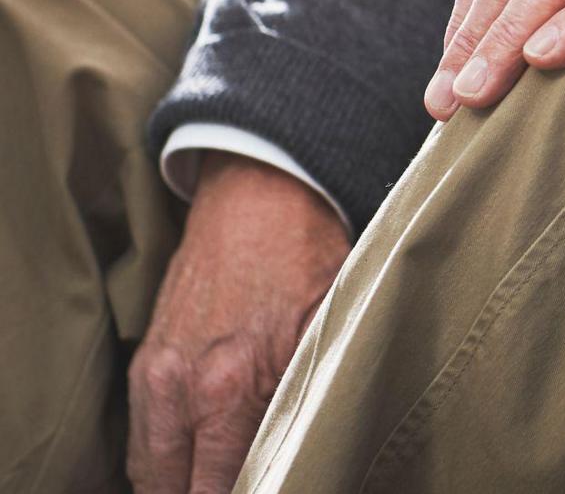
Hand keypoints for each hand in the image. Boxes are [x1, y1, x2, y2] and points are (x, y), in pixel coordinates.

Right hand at [127, 154, 348, 493]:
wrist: (260, 195)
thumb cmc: (305, 258)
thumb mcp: (328, 330)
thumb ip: (310, 398)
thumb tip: (315, 448)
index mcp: (229, 388)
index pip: (220, 488)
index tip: (271, 486)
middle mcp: (181, 388)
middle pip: (174, 489)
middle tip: (243, 487)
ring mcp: (156, 374)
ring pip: (149, 469)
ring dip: (178, 484)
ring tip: (217, 483)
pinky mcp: (146, 359)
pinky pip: (139, 434)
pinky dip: (161, 457)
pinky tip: (192, 461)